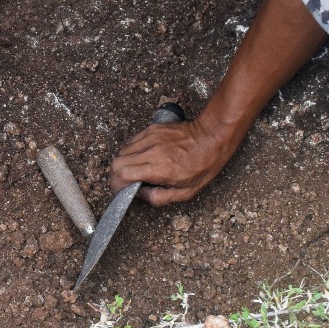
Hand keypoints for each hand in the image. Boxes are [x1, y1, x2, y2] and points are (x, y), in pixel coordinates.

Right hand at [108, 117, 240, 206]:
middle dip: (116, 175)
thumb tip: (140, 195)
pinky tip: (143, 157)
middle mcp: (151, 152)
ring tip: (136, 169)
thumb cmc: (203, 164)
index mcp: (159, 169)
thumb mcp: (187, 192)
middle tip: (124, 182)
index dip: (116, 185)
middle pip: (116, 162)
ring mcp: (150, 138)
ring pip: (122, 151)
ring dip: (124, 163)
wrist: (212, 136)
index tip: (121, 190)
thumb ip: (160, 197)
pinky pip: (132, 141)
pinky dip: (132, 151)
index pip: (123, 174)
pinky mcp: (152, 129)